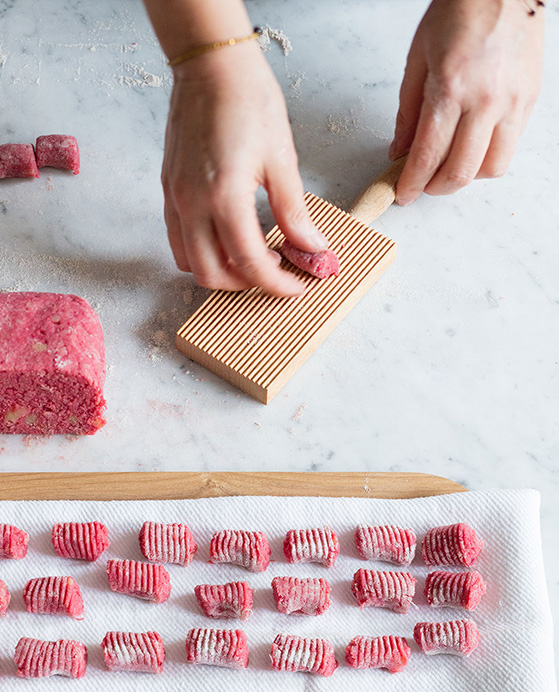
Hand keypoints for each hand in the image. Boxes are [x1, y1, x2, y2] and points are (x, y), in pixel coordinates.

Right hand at [162, 43, 327, 295]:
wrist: (211, 67)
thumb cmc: (248, 102)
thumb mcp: (282, 159)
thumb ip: (294, 212)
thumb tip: (312, 247)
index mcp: (224, 196)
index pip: (250, 263)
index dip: (277, 284)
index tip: (297, 286)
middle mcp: (191, 203)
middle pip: (212, 275)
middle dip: (246, 284)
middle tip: (276, 272)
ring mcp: (175, 198)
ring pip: (189, 263)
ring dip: (222, 272)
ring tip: (253, 257)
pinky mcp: (169, 191)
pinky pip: (177, 239)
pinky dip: (202, 252)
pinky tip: (228, 238)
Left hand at [390, 0, 543, 204]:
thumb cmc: (459, 12)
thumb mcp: (418, 59)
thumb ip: (407, 112)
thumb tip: (399, 152)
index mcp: (451, 87)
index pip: (428, 155)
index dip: (412, 183)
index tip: (402, 194)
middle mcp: (486, 100)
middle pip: (460, 172)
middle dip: (434, 188)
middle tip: (422, 185)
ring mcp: (513, 102)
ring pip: (490, 169)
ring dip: (464, 178)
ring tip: (447, 167)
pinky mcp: (529, 101)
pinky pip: (509, 148)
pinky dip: (486, 158)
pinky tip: (471, 147)